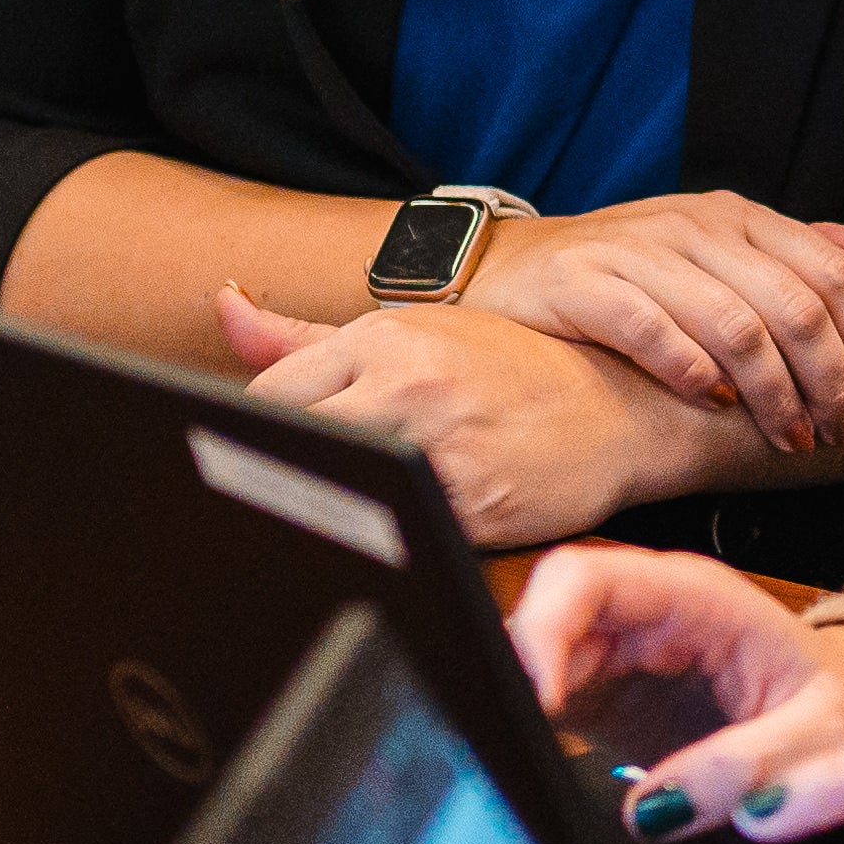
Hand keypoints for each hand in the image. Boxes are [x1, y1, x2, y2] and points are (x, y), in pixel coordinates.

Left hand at [214, 294, 730, 547]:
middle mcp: (403, 385)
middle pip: (285, 441)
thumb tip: (222, 304)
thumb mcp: (415, 334)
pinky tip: (397, 534)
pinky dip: (385, 539)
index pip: (266, 395)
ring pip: (332, 492)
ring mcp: (437, 446)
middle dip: (279, 471)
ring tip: (348, 510)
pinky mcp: (469, 506)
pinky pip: (396, 534)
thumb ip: (307, 335)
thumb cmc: (514, 370)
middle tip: (291, 491)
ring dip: (326, 509)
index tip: (269, 455)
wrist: (621, 407)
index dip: (257, 435)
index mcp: (382, 338)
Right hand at [466, 195, 843, 456]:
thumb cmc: (632, 270)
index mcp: (738, 216)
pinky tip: (714, 405)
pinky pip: (651, 328)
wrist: (509, 268)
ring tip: (787, 438)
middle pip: (792, 306)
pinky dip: (692, 371)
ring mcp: (637, 252)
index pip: (829, 270)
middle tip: (836, 433)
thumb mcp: (722, 249)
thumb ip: (806, 248)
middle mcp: (693, 226)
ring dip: (773, 394)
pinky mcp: (582, 283)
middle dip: (826, 381)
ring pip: (734, 324)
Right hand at [502, 541, 843, 788]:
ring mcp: (621, 657)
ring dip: (519, 710)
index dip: (543, 627)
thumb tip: (655, 811)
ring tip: (523, 770)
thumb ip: (747, 767)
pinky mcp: (609, 702)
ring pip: (532, 661)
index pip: (587, 578)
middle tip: (513, 751)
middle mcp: (646, 617)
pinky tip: (537, 775)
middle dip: (515, 675)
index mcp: (695, 598)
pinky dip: (531, 736)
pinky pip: (545, 704)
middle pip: (542, 616)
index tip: (534, 699)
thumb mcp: (823, 740)